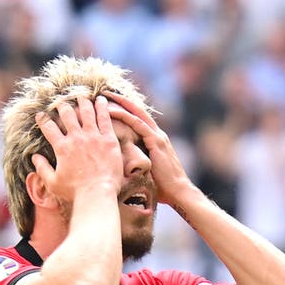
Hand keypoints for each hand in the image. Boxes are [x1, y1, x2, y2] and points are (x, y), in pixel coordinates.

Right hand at [32, 95, 122, 201]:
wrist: (97, 194)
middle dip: (62, 106)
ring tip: (81, 95)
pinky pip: (105, 118)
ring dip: (82, 101)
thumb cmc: (74, 192)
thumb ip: (42, 168)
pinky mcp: (108, 140)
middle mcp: (76, 138)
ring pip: (86, 112)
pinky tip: (101, 99)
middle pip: (67, 114)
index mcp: (61, 147)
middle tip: (62, 102)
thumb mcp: (53, 182)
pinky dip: (102, 107)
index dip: (43, 119)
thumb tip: (34, 157)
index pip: (48, 127)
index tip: (41, 115)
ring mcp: (93, 137)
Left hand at [103, 92, 195, 206]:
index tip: (109, 104)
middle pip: (137, 111)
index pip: (139, 120)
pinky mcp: (157, 142)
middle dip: (121, 100)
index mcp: (156, 140)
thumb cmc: (164, 188)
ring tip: (104, 96)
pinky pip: (138, 124)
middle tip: (104, 92)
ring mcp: (158, 137)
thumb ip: (139, 164)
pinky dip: (124, 116)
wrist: (179, 192)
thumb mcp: (148, 172)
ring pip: (136, 114)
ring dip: (120, 104)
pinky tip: (110, 111)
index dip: (125, 110)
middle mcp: (158, 135)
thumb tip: (123, 168)